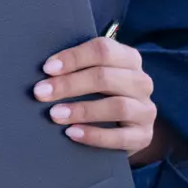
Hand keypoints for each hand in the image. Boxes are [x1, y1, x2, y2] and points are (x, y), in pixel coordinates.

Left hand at [34, 36, 158, 159]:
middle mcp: (141, 82)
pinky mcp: (144, 136)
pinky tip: (72, 133)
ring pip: (117, 106)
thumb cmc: (100, 94)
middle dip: (69, 84)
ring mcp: (146, 110)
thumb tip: (46, 70)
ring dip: (82, 110)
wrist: (124, 129)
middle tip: (41, 92)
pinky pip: (121, 137)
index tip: (47, 69)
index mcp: (129, 58)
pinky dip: (95, 135)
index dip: (73, 58)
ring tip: (55, 114)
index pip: (103, 50)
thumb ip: (78, 68)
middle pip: (106, 77)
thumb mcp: (92, 75)